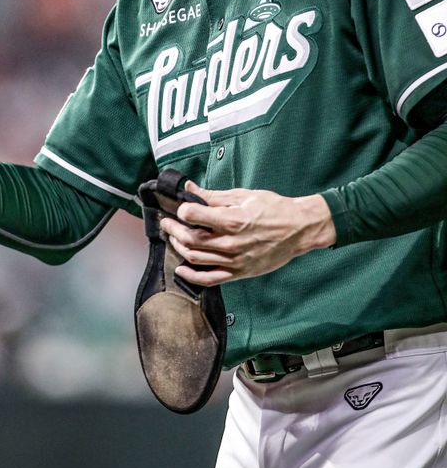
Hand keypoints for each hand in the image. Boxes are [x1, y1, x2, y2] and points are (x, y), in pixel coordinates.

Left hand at [159, 180, 335, 285]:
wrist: (299, 229)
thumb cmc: (274, 209)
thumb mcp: (244, 195)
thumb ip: (213, 195)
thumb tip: (190, 188)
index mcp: (232, 220)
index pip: (193, 216)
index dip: (181, 210)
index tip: (178, 207)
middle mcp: (231, 242)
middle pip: (190, 239)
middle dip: (173, 229)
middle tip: (167, 222)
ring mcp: (235, 260)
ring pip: (196, 258)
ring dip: (179, 248)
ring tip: (173, 238)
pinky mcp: (240, 272)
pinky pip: (211, 279)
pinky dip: (192, 277)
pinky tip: (181, 269)